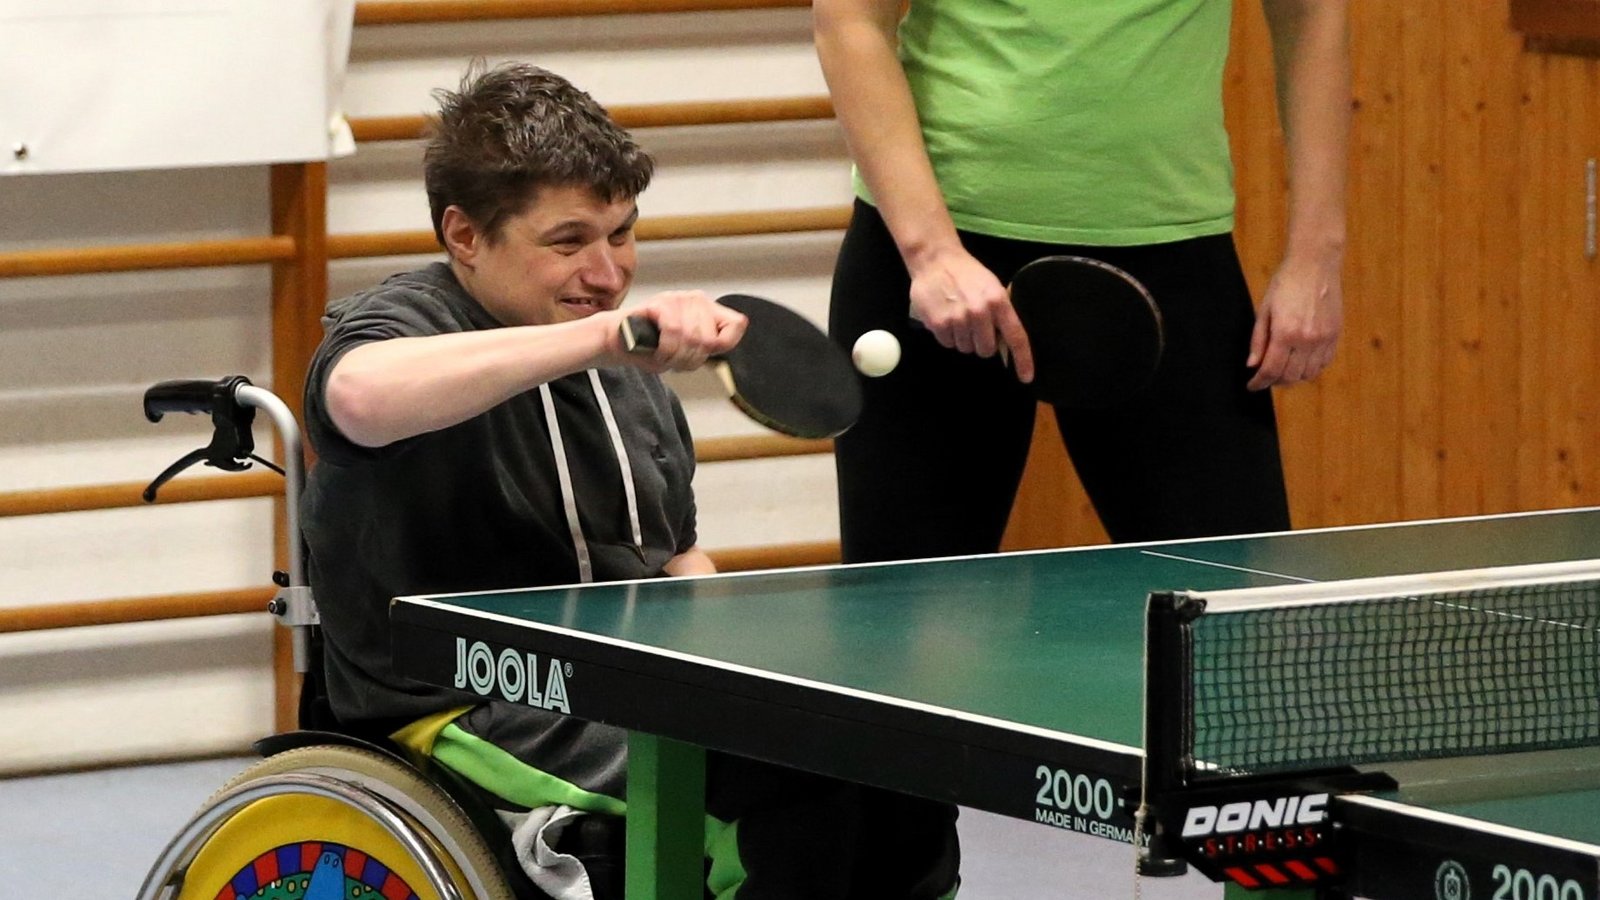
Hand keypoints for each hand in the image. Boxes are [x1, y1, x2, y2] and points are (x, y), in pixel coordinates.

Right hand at [608, 290, 747, 372]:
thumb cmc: (650, 347)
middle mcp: (695, 300)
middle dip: (691, 360)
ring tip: (664, 358)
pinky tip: (657, 353)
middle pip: (709, 339)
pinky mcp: (659, 303)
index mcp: (707, 310)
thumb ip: (705, 347)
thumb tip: (718, 346)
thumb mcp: (686, 350)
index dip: (723, 345)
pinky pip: (673, 331)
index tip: (704, 354)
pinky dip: (665, 350)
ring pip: (692, 337)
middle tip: (675, 362)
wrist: (617, 340)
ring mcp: (677, 299)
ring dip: (676, 357)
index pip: (736, 324)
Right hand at [907, 246, 1034, 382]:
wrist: (935, 259)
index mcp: (998, 301)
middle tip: (974, 325)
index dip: (1023, 360)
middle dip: (981, 342)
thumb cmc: (967, 273)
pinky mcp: (939, 324)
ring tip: (957, 316)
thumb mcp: (991, 286)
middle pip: (986, 350)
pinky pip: (948, 343)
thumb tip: (1005, 341)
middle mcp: (980, 312)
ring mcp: (958, 319)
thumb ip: (1000, 312)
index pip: (1016, 337)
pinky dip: (947, 335)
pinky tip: (945, 316)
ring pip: (965, 348)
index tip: (1026, 377)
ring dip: (962, 338)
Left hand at [1246, 252, 1342, 390]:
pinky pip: (1324, 363)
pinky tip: (1301, 363)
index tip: (1252, 386)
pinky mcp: (1335, 334)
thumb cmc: (1285, 283)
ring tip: (1282, 371)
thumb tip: (1253, 365)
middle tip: (1265, 377)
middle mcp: (1307, 340)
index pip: (1271, 370)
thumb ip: (1258, 340)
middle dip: (1274, 381)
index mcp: (1285, 333)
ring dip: (1293, 377)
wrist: (1315, 263)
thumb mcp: (1264, 309)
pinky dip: (1311, 369)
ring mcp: (1324, 338)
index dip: (1259, 382)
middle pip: (1290, 376)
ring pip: (1308, 374)